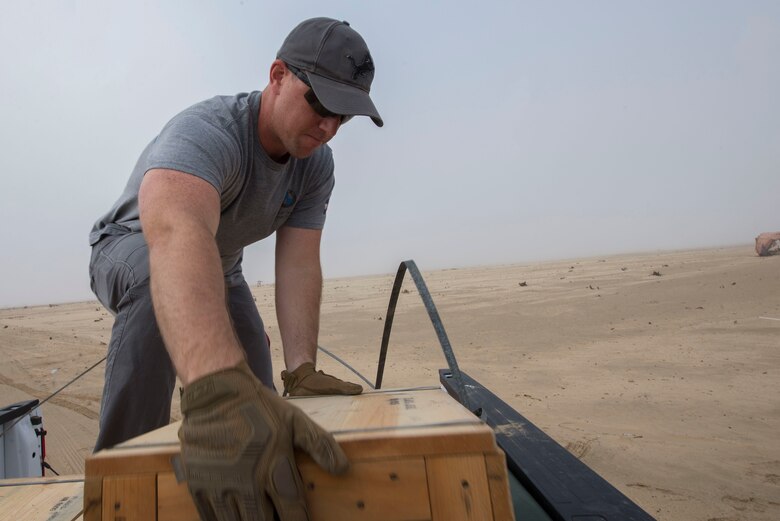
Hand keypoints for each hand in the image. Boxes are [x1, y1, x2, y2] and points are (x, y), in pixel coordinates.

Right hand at [178, 360, 347, 520]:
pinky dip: (223, 520)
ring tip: (258, 516)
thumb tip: (343, 469)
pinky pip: (210, 516)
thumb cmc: (260, 407)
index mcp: (274, 467)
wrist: (217, 392)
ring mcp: (220, 483)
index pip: (292, 512)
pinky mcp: (198, 482)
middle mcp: (247, 480)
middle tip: (278, 519)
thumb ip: (319, 445)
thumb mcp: (295, 421)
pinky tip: (235, 516)